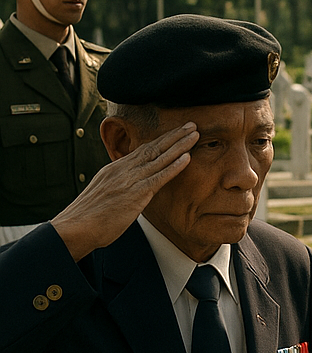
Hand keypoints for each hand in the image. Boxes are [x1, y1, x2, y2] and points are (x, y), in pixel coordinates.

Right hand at [51, 123, 198, 261]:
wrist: (75, 227)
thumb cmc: (90, 217)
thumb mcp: (105, 194)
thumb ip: (120, 186)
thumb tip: (130, 188)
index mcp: (115, 168)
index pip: (143, 149)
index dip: (162, 140)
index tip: (176, 132)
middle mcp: (123, 169)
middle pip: (153, 148)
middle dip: (174, 136)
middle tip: (191, 125)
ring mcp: (129, 180)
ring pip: (158, 158)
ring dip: (179, 146)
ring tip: (195, 135)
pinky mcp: (135, 194)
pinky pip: (158, 177)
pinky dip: (174, 167)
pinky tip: (187, 158)